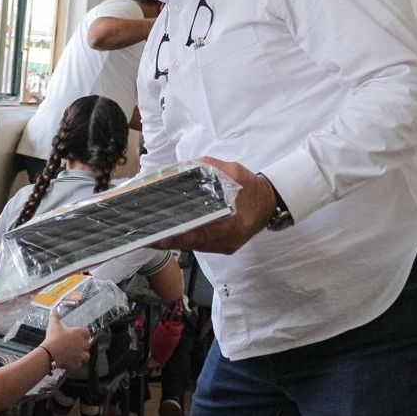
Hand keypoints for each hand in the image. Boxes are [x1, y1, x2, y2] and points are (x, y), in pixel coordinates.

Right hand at [41, 312, 89, 370]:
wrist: (49, 353)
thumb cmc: (53, 338)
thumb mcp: (54, 324)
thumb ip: (55, 316)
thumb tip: (54, 310)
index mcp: (80, 333)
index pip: (87, 332)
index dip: (82, 333)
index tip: (77, 334)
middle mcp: (83, 344)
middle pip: (87, 344)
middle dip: (81, 344)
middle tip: (73, 344)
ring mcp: (80, 355)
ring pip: (86, 355)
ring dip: (81, 354)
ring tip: (74, 354)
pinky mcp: (76, 364)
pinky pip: (79, 364)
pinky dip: (75, 363)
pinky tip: (70, 361)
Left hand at [153, 157, 274, 254]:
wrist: (270, 202)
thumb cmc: (250, 187)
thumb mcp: (231, 170)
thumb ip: (206, 167)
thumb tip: (182, 167)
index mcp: (231, 223)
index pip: (196, 234)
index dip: (173, 237)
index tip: (154, 237)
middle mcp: (227, 240)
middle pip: (192, 243)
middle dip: (169, 240)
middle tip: (147, 235)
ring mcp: (226, 247)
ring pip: (195, 246)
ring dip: (176, 240)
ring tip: (154, 233)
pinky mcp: (225, 248)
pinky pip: (202, 245)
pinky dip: (187, 239)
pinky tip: (173, 233)